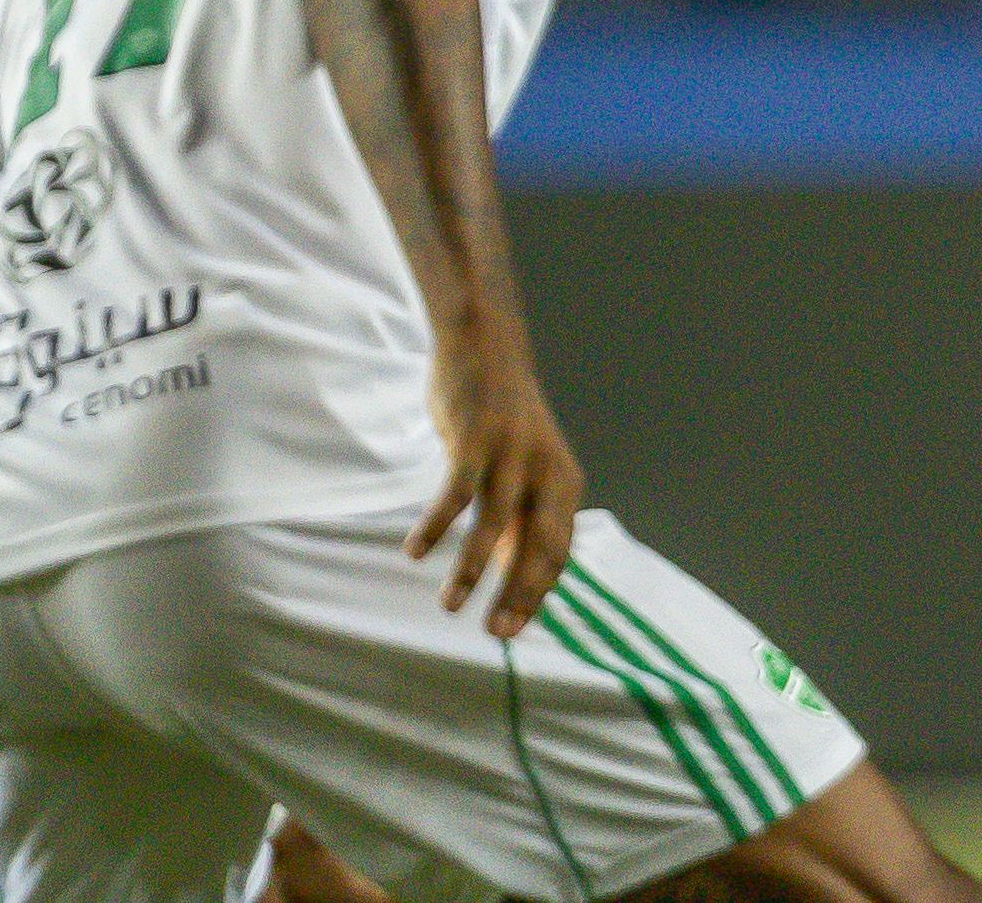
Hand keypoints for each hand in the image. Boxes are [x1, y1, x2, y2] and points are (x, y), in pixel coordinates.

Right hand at [411, 320, 584, 637]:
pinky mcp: (477, 440)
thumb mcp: (523, 468)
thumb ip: (522, 516)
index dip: (538, 596)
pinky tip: (416, 551)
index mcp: (565, 484)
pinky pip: (455, 495)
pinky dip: (435, 526)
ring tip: (450, 605)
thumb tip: (512, 574)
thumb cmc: (503, 417)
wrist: (488, 347)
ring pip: (495, 527)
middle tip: (494, 634)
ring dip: (472, 572)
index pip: (558, 554)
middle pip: (539, 548)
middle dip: (518, 597)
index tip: (514, 630)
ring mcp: (513, 455)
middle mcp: (547, 472)